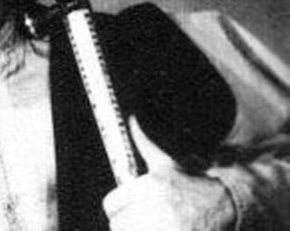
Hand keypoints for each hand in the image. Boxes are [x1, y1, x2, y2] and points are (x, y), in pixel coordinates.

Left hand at [102, 117, 235, 230]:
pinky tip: (163, 230)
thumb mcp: (168, 163)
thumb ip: (145, 143)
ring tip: (156, 225)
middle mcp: (156, 211)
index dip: (118, 205)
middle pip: (118, 224)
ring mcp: (165, 230)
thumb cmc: (193, 184)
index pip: (112, 203)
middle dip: (128, 221)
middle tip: (144, 218)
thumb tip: (132, 119)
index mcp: (151, 187)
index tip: (127, 205)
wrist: (227, 206)